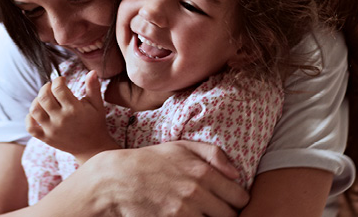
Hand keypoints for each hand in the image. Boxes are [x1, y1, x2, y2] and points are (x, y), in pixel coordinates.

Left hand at [26, 71, 118, 162]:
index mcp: (74, 109)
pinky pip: (30, 127)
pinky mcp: (46, 138)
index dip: (58, 80)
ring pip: (35, 110)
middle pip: (44, 97)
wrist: (92, 149)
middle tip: (52, 87)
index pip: (58, 88)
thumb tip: (92, 71)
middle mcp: (61, 120)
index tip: (62, 80)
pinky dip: (29, 118)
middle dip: (46, 87)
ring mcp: (52, 130)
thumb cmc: (95, 123)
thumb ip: (93, 87)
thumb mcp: (97, 105)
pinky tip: (38, 112)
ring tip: (45, 98)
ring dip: (37, 100)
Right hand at [68, 141, 248, 216]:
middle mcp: (196, 193)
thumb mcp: (180, 147)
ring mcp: (183, 212)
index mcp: (202, 172)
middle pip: (230, 216)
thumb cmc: (150, 161)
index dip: (235, 200)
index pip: (240, 197)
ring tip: (199, 212)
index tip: (226, 200)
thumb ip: (213, 154)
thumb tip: (237, 174)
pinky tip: (186, 216)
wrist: (116, 179)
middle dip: (224, 213)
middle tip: (212, 209)